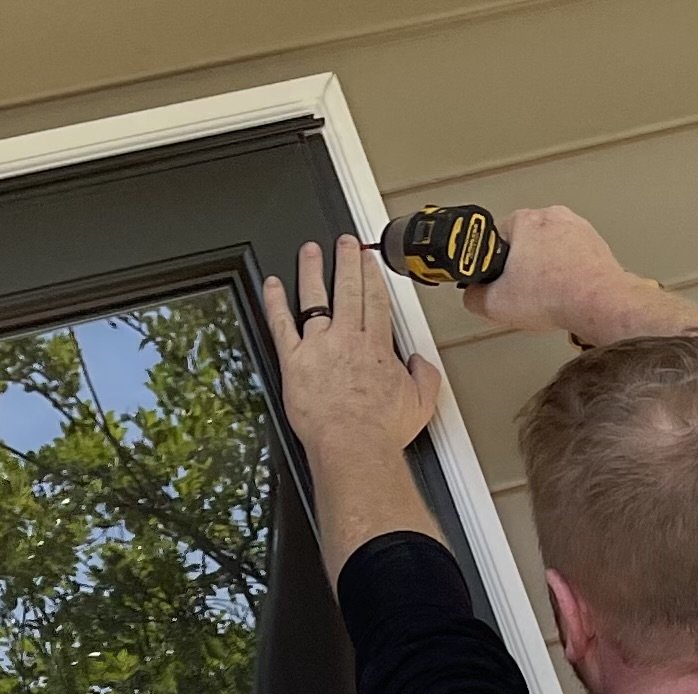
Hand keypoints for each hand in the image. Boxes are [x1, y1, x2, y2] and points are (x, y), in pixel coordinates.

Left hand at [264, 237, 441, 461]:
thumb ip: (424, 376)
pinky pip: (281, 325)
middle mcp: (346, 339)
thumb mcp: (421, 404)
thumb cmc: (381, 431)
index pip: (374, 299)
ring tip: (310, 252)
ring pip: (314, 299)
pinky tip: (272, 287)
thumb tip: (420, 363)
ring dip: (312, 270)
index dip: (371, 275)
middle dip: (346, 261)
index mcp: (375, 346)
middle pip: (347, 289)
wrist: (353, 446)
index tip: (368, 260)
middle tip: (345, 243)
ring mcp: (318, 347)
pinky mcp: (294, 362)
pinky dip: (275, 303)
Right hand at [462, 204, 655, 344]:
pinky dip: (570, 274)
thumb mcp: (496, 304)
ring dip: (549, 269)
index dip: (494, 263)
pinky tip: (568, 294)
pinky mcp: (597, 245)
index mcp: (523, 220)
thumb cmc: (555, 295)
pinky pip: (575, 259)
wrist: (598, 303)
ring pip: (553, 249)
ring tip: (548, 295)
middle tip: (524, 291)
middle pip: (527, 242)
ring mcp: (578, 228)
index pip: (496, 236)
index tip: (498, 279)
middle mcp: (552, 216)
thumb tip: (472, 295)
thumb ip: (474, 297)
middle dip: (523, 266)